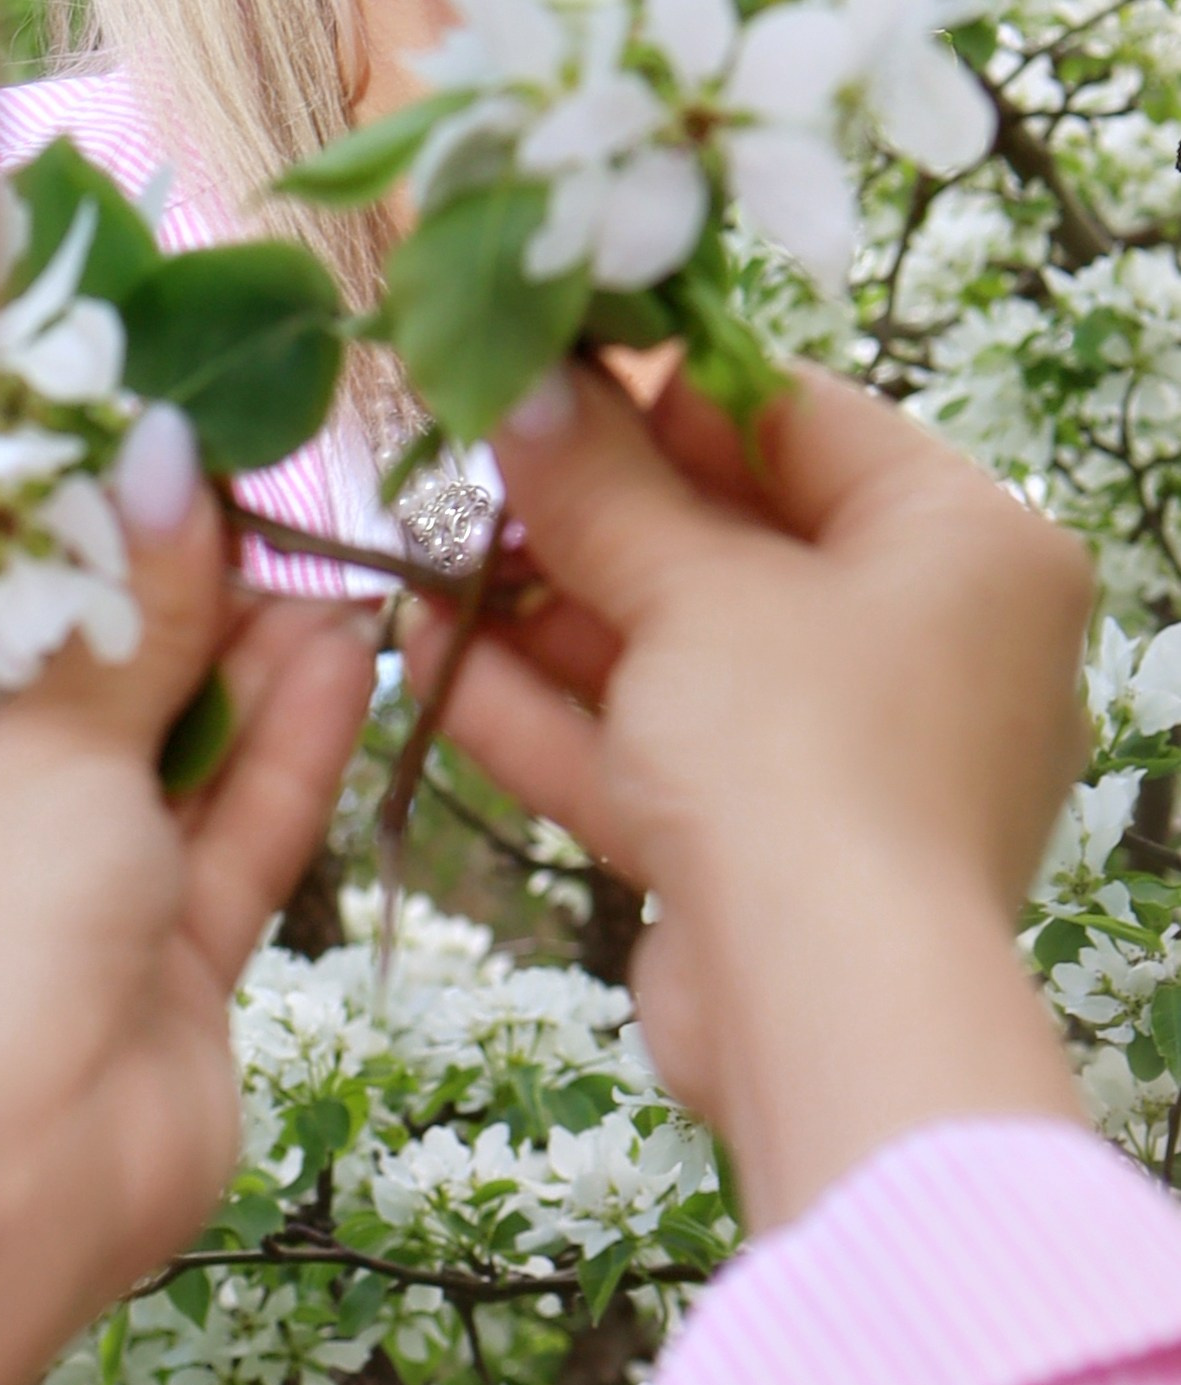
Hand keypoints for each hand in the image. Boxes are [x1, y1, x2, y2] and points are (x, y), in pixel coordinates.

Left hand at [0, 449, 376, 1384]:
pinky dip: (280, 755)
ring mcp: (63, 909)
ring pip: (168, 765)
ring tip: (324, 568)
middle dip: (172, 605)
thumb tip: (170, 456)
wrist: (19, 1161)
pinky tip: (342, 661)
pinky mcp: (161, 967)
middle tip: (257, 506)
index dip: (49, 546)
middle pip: (78, 695)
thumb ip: (134, 612)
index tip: (132, 465)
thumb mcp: (54, 733)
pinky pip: (224, 837)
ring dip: (247, 671)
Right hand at [405, 361, 1093, 1232]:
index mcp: (964, 544)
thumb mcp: (690, 587)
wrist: (829, 1018)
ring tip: (419, 553)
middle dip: (582, 509)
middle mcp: (929, 640)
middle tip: (467, 456)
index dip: (656, 386)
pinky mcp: (772, 845)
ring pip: (676, 649)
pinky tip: (427, 653)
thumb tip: (526, 384)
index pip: (794, 419)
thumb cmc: (802, 754)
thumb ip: (598, 482)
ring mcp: (849, 750)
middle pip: (728, 537)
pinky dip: (550, 705)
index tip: (542, 365)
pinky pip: (657, 745)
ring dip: (542, 608)